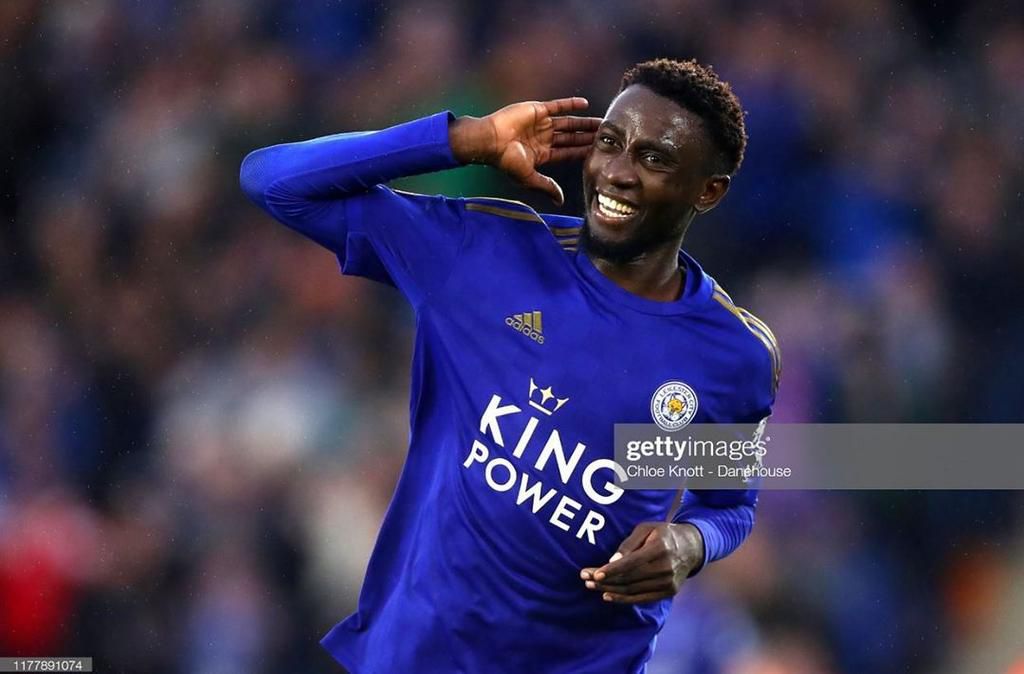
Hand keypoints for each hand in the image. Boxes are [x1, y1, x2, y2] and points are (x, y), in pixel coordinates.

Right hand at [448, 97, 600, 204]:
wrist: (490, 140)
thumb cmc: (506, 160)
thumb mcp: (529, 177)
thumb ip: (546, 186)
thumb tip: (561, 201)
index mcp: (542, 154)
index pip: (568, 153)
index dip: (582, 152)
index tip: (599, 152)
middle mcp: (543, 138)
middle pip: (571, 138)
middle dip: (587, 137)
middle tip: (606, 136)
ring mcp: (541, 123)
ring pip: (568, 123)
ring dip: (584, 123)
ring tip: (601, 123)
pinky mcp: (537, 110)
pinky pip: (557, 106)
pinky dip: (571, 104)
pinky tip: (586, 105)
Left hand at [579, 523, 704, 604]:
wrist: (692, 548)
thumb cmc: (663, 534)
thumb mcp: (647, 528)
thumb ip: (629, 543)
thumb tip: (612, 560)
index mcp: (661, 548)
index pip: (632, 563)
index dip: (612, 570)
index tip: (595, 574)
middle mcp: (666, 567)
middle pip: (630, 578)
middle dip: (605, 580)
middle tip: (585, 578)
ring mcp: (668, 582)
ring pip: (633, 590)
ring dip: (610, 590)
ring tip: (591, 586)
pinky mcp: (669, 592)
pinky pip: (642, 598)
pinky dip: (624, 599)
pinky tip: (608, 596)